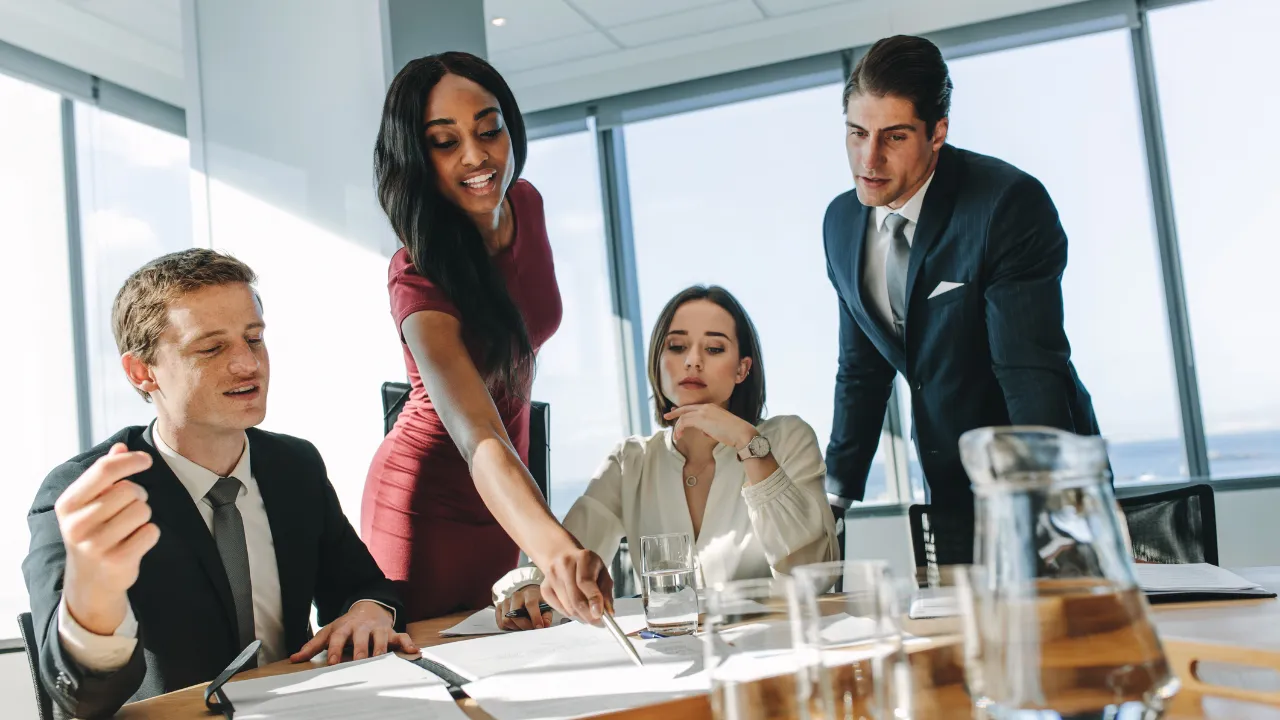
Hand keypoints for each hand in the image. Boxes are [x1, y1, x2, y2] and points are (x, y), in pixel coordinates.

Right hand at [56, 443, 159, 635]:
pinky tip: (134, 543)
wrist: (90, 582)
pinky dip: (150, 534)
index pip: (104, 470)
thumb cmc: (93, 534)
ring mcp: (95, 544)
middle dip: (138, 496)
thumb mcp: (90, 504)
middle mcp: (77, 524)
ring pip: (142, 510)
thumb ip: (104, 474)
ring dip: (143, 516)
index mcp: (68, 504)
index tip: (146, 460)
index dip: (131, 461)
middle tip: (128, 510)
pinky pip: (151, 532)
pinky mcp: (117, 560)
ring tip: (128, 528)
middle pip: (129, 490)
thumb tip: (121, 447)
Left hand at [289, 601, 417, 664]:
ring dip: (381, 649)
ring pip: (381, 639)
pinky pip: (402, 636)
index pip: (339, 637)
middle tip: (359, 661)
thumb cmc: (347, 625)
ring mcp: (378, 629)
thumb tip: (294, 659)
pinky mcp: (391, 632)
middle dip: (361, 650)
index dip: (336, 649)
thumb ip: (313, 646)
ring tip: (381, 659)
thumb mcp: (329, 631)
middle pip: (361, 639)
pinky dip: (408, 643)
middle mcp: (362, 627)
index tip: (333, 662)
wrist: (369, 607)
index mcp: (345, 627)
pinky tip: (413, 651)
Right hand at [497, 585, 552, 630]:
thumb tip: (545, 624)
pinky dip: (508, 628)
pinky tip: (516, 625)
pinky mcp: (499, 607)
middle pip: (515, 614)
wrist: (528, 597)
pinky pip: (500, 623)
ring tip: (523, 627)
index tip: (539, 627)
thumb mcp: (546, 607)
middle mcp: (516, 596)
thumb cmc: (538, 604)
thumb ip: (546, 616)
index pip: (530, 604)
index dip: (535, 617)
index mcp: (530, 594)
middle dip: (524, 625)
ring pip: (506, 620)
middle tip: (531, 629)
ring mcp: (506, 601)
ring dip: (515, 627)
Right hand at [538, 547, 613, 624]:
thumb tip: (608, 612)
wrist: (563, 555)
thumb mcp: (602, 572)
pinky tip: (575, 606)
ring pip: (568, 606)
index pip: (585, 581)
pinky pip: (559, 609)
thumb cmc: (586, 566)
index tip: (599, 614)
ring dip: (580, 615)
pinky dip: (569, 613)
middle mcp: (564, 565)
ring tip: (588, 611)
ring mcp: (552, 577)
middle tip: (598, 621)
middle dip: (588, 614)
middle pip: (575, 598)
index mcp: (583, 558)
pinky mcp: (544, 588)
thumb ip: (606, 592)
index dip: (593, 599)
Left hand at [664, 404, 758, 450]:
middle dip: (675, 412)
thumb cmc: (734, 433)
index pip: (694, 407)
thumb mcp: (720, 427)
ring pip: (684, 416)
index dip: (684, 410)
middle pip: (686, 408)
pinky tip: (679, 436)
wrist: (741, 432)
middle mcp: (706, 407)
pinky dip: (679, 428)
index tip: (676, 411)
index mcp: (712, 407)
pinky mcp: (701, 419)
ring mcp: (703, 412)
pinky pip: (684, 422)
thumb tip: (704, 431)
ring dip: (678, 426)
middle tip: (666, 416)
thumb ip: (710, 427)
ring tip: (676, 436)